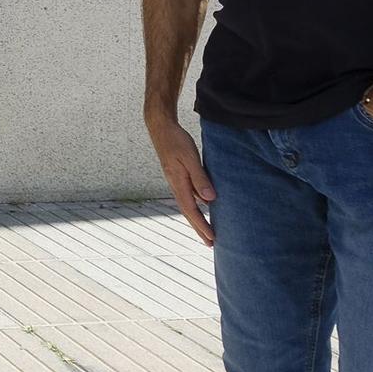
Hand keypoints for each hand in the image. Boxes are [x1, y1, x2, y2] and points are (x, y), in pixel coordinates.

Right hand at [146, 114, 215, 245]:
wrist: (160, 127)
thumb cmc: (176, 140)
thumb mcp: (190, 158)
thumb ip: (200, 178)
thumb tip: (209, 200)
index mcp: (178, 183)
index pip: (192, 210)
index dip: (202, 226)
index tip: (212, 239)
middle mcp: (176, 185)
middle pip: (188, 212)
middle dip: (199, 228)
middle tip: (210, 244)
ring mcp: (176, 181)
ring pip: (188, 205)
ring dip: (197, 219)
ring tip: (207, 230)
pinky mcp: (177, 175)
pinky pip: (188, 196)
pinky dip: (196, 206)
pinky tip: (203, 206)